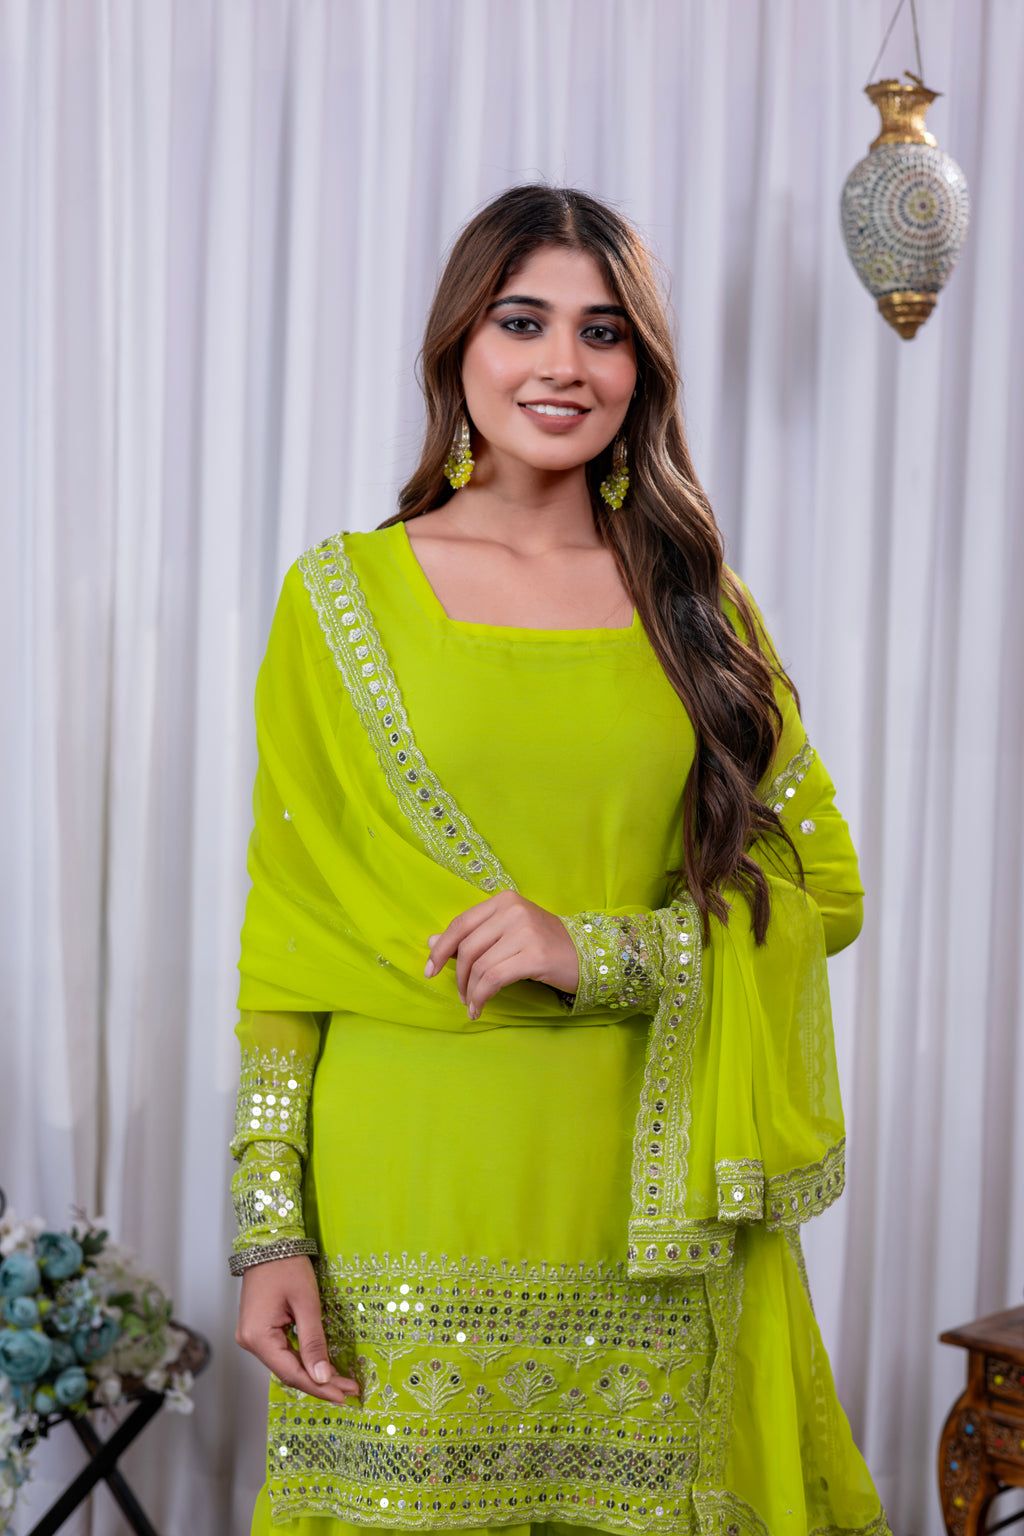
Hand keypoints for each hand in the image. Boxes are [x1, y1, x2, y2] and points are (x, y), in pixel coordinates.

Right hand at [236, 1255, 358, 1405]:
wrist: (270, 1242)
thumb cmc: (286, 1265)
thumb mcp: (306, 1303)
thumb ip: (314, 1342)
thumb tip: (322, 1377)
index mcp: (258, 1337)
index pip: (292, 1373)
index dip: (319, 1387)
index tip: (344, 1395)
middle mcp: (250, 1341)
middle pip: (288, 1372)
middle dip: (320, 1382)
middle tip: (348, 1390)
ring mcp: (253, 1336)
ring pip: (286, 1364)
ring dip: (312, 1373)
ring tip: (340, 1381)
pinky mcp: (260, 1330)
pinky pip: (283, 1352)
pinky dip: (303, 1360)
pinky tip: (321, 1366)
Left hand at [424, 890, 578, 1019]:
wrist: (588, 955)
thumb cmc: (544, 944)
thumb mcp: (506, 934)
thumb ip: (472, 936)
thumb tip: (431, 942)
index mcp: (504, 900)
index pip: (461, 923)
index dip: (441, 949)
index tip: (429, 970)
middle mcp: (513, 910)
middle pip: (468, 947)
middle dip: (457, 976)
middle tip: (460, 995)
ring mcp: (525, 931)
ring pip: (480, 966)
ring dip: (470, 991)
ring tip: (472, 1004)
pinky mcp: (535, 955)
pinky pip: (494, 979)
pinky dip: (482, 996)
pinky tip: (480, 1007)